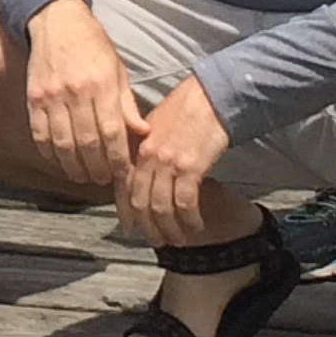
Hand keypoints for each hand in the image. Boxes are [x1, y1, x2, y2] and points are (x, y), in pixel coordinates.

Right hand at [23, 0, 142, 184]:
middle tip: (102, 180)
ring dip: (73, 166)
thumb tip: (142, 134)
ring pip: (62, 143)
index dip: (116, 158)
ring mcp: (52, 95)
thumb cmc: (93, 46)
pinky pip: (40, 134)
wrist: (58, 21)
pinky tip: (59, 161)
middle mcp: (76, 91)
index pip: (111, 132)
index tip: (121, 173)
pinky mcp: (33, 97)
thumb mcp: (118, 70)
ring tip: (82, 176)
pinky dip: (49, 153)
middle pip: (86, 142)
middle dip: (96, 168)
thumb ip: (127, 105)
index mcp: (102, 85)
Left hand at [115, 75, 231, 246]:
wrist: (210, 95)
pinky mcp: (190, 167)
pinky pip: (184, 202)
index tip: (128, 228)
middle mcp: (148, 157)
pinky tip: (195, 226)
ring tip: (178, 240)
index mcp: (138, 147)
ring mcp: (167, 162)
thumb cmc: (187, 108)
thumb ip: (145, 149)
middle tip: (158, 241)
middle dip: (148, 226)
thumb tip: (142, 171)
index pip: (124, 186)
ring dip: (169, 228)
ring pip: (161, 207)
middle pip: (141, 201)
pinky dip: (189, 219)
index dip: (125, 211)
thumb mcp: (156, 126)